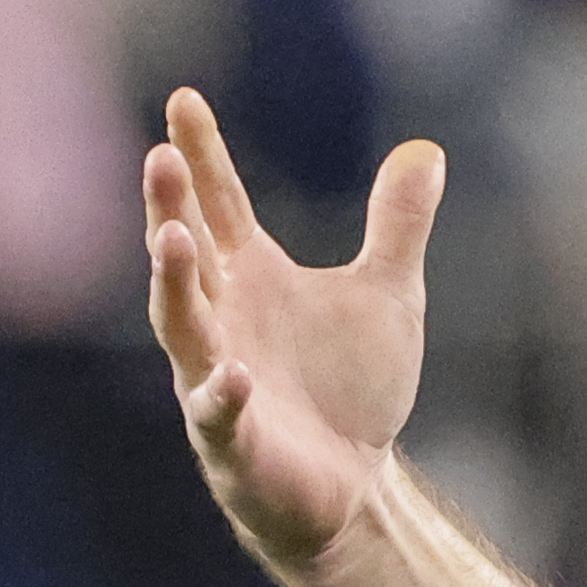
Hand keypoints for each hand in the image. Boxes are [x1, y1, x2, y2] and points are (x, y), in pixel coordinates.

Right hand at [143, 87, 444, 569]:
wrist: (352, 487)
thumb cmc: (352, 389)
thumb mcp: (389, 296)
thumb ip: (397, 226)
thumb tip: (428, 150)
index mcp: (250, 278)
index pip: (218, 204)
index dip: (201, 156)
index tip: (183, 99)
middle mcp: (222, 320)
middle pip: (186, 254)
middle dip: (169, 207)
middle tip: (159, 157)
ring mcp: (217, 378)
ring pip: (184, 326)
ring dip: (173, 284)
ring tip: (171, 237)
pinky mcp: (232, 441)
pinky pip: (219, 413)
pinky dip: (224, 393)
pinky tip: (235, 372)